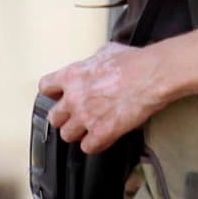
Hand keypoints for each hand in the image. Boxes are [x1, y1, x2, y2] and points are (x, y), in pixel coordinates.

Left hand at [40, 43, 164, 154]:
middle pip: (54, 117)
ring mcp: (86, 117)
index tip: (60, 96)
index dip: (53, 93)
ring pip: (67, 135)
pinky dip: (95, 144)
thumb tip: (96, 62)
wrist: (152, 75)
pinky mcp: (101, 132)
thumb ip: (94, 61)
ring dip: (79, 133)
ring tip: (91, 130)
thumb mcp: (108, 51)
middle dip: (65, 118)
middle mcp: (74, 98)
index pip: (45, 87)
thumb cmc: (135, 62)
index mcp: (72, 76)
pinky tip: (104, 138)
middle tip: (77, 117)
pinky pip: (88, 147)